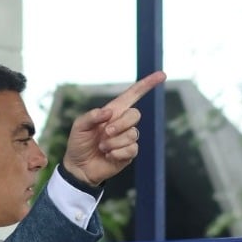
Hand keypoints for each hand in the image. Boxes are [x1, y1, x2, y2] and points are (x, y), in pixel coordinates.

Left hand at [62, 70, 165, 185]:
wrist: (78, 167)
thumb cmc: (78, 144)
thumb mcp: (79, 127)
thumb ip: (91, 116)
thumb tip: (109, 112)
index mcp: (112, 112)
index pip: (132, 95)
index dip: (147, 85)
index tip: (162, 75)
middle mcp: (122, 123)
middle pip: (135, 115)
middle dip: (120, 124)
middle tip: (105, 133)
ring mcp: (127, 138)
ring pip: (132, 134)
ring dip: (113, 142)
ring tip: (102, 148)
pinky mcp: (129, 153)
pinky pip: (131, 149)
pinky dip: (117, 153)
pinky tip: (108, 156)